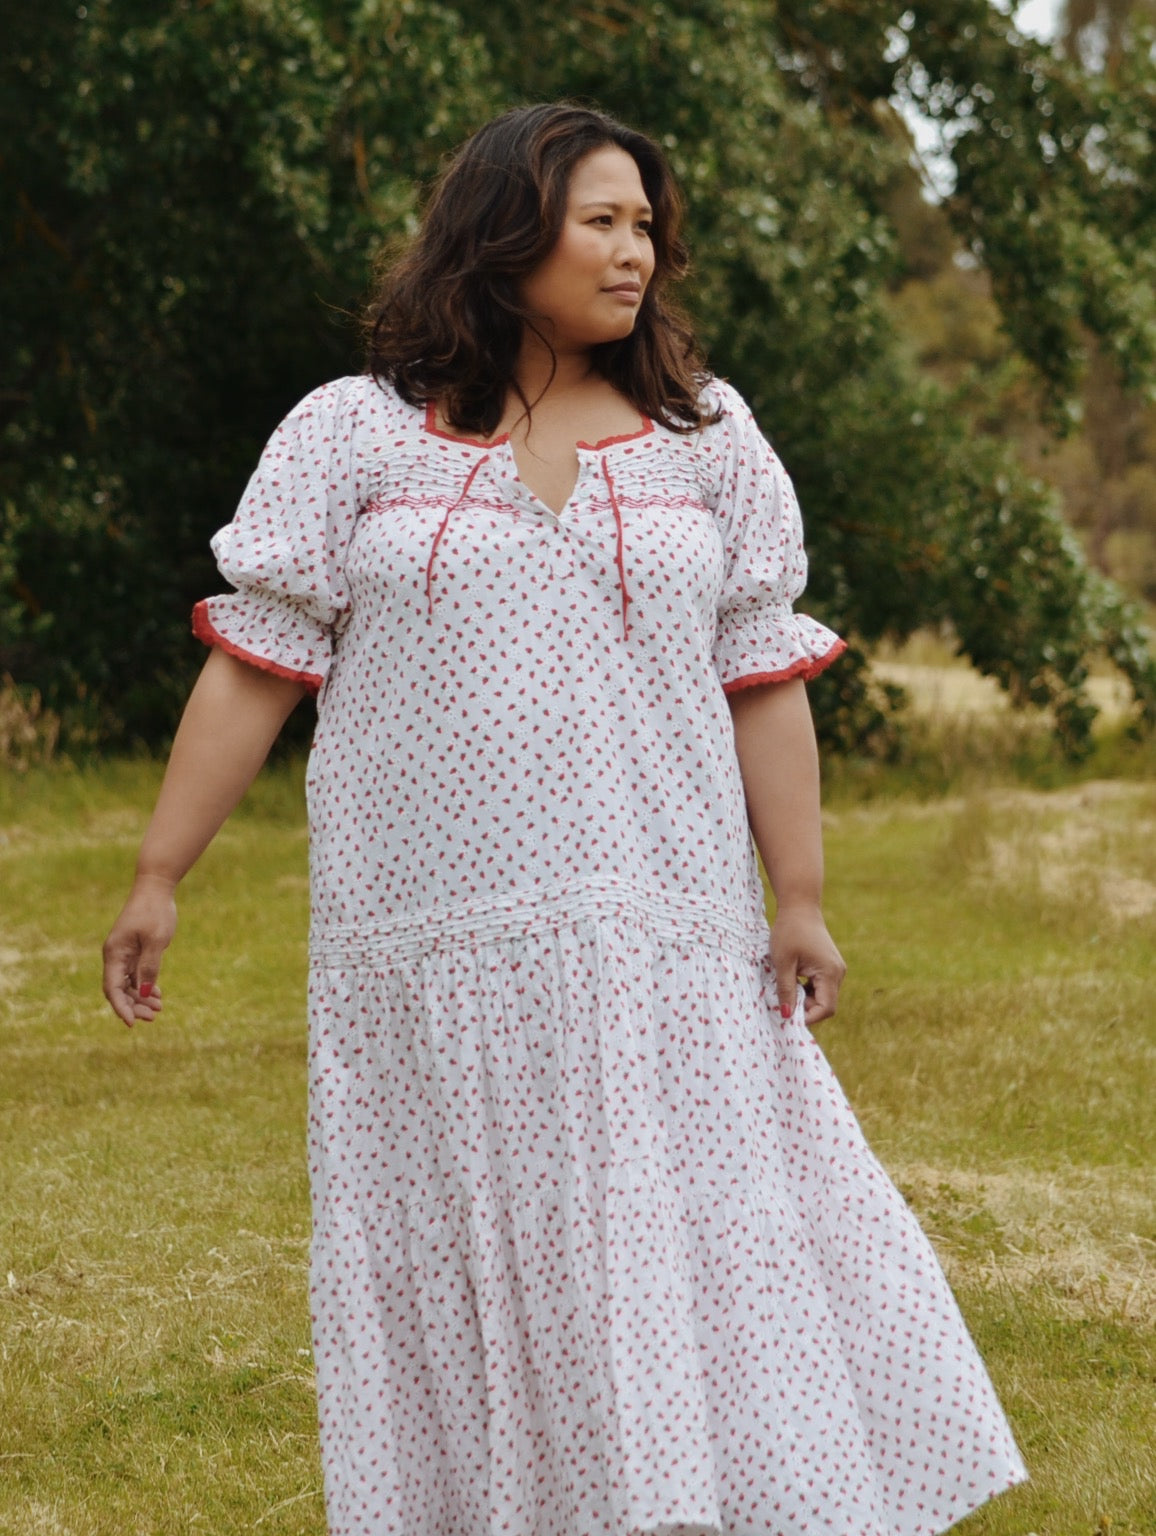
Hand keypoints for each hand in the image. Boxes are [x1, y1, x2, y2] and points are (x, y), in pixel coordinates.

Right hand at [102, 873, 176, 1026]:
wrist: (156, 888)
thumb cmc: (155, 912)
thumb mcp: (156, 940)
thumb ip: (150, 967)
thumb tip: (143, 992)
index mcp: (115, 954)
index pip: (113, 988)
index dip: (121, 1008)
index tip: (132, 1024)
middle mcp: (115, 956)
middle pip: (119, 990)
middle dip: (134, 1006)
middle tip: (154, 1016)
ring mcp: (124, 954)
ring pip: (128, 984)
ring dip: (141, 997)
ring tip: (159, 1008)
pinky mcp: (134, 951)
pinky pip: (135, 974)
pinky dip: (145, 985)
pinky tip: (157, 994)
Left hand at [770, 900, 845, 1027]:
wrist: (799, 906)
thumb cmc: (789, 931)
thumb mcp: (783, 962)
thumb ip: (786, 990)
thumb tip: (786, 1015)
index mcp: (830, 972)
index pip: (826, 1008)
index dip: (808, 1017)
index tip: (787, 1015)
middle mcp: (838, 973)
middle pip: (826, 1005)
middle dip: (806, 1008)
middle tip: (783, 1000)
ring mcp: (836, 969)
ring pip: (823, 996)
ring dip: (806, 999)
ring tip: (786, 987)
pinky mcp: (830, 965)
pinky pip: (821, 986)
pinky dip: (808, 990)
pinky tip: (793, 980)